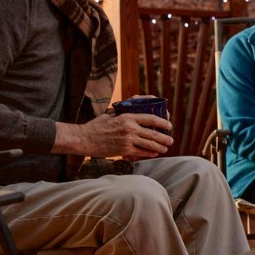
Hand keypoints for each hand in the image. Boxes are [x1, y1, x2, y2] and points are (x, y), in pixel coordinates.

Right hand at [55, 112, 172, 159]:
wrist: (84, 139)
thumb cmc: (97, 125)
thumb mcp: (111, 113)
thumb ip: (125, 108)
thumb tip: (139, 102)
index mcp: (128, 117)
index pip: (151, 118)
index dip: (163, 122)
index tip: (169, 125)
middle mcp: (130, 128)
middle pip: (153, 133)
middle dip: (164, 138)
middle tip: (170, 140)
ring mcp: (127, 139)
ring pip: (149, 144)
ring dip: (160, 147)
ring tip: (165, 148)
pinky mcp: (124, 150)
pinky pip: (141, 152)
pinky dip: (150, 153)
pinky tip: (154, 153)